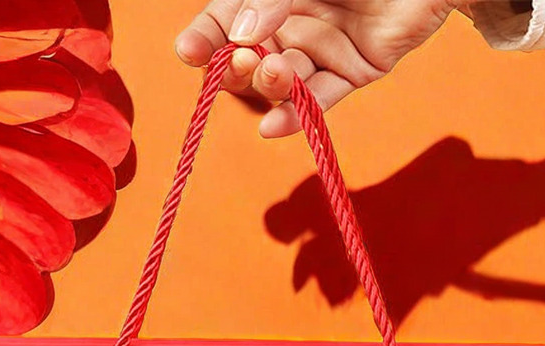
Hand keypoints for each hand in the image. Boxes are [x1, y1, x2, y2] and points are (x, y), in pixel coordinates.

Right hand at [175, 0, 458, 136]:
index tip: (188, 52)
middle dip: (238, 65)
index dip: (205, 38)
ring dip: (272, 83)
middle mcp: (294, 22)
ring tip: (272, 72)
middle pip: (250, 58)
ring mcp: (324, 49)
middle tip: (240, 60)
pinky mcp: (356, 71)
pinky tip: (273, 128)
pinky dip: (298, 116)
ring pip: (285, 80)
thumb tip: (241, 35)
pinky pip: (321, 99)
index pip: (227, 19)